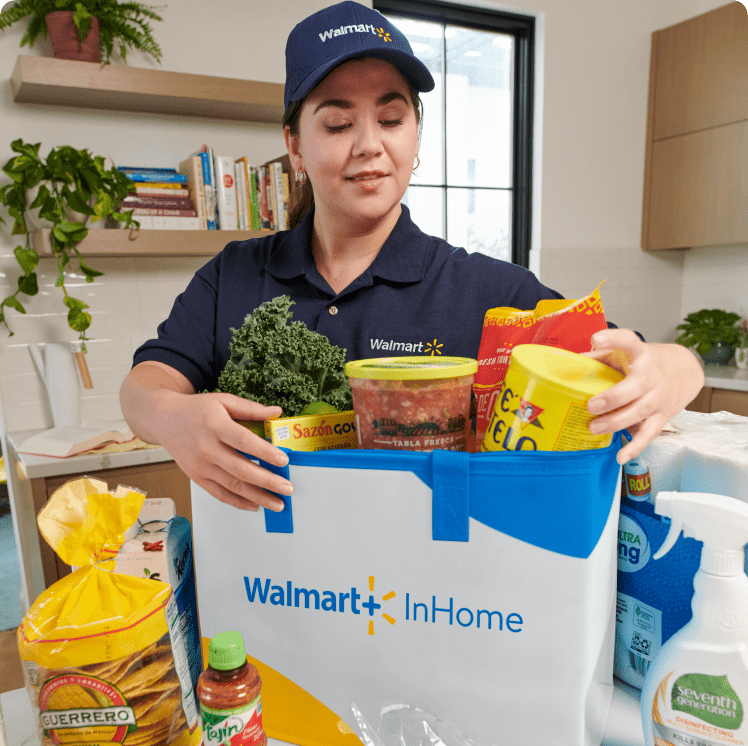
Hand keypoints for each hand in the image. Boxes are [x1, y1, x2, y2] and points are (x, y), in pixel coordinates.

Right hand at [151, 390, 292, 510]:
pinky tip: (255, 505)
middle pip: (241, 469)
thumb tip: (277, 411)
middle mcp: (207, 448)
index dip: (265, 453)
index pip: (245, 442)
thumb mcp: (223, 400)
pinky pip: (219, 494)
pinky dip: (238, 502)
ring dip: (257, 497)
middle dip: (268, 481)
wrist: (163, 419)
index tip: (284, 460)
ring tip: (277, 503)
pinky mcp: (196, 477)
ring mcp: (201, 466)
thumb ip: (251, 408)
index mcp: (216, 426)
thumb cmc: (196, 409)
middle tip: (287, 488)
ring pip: (233, 486)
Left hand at [581, 329, 703, 464]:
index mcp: (640, 354)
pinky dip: (635, 447)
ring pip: (638, 413)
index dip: (613, 339)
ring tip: (593, 427)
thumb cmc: (648, 362)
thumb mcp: (626, 352)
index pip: (629, 341)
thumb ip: (600, 356)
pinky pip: (648, 434)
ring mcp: (658, 398)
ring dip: (615, 422)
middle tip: (591, 405)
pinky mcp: (662, 417)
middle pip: (634, 388)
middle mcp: (651, 376)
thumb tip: (567, 362)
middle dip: (612, 398)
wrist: (686, 371)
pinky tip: (620, 457)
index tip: (597, 338)